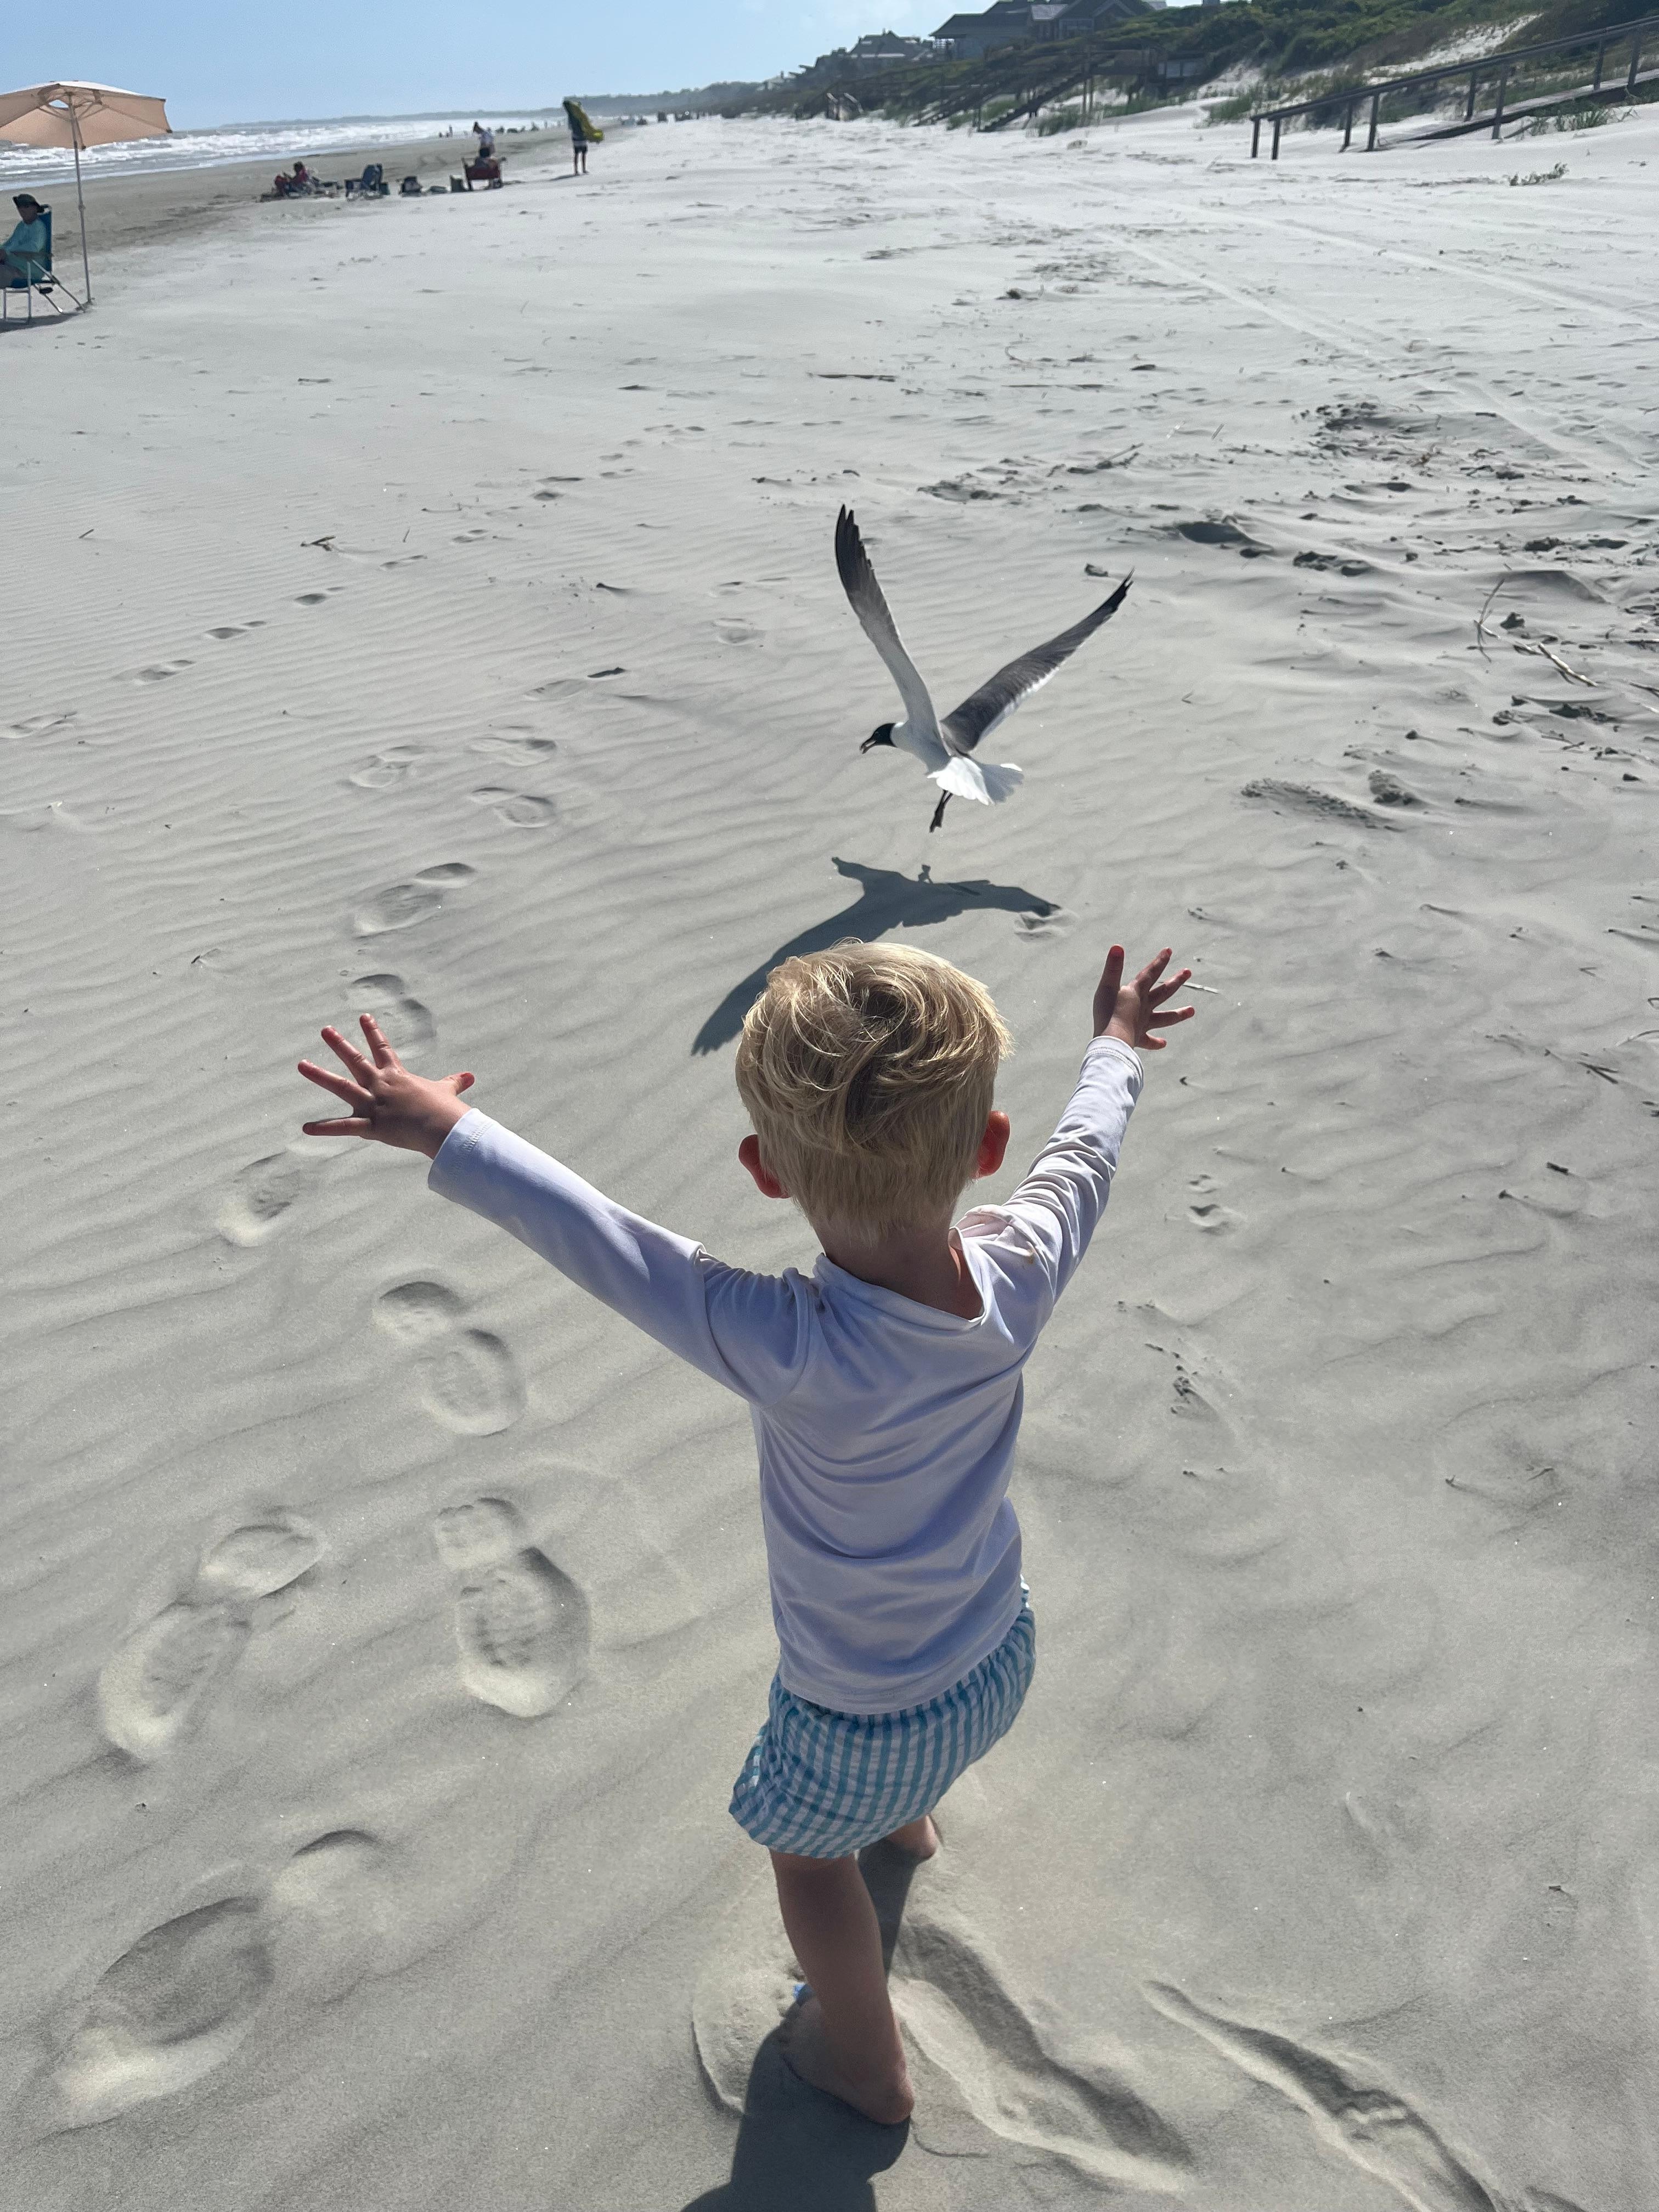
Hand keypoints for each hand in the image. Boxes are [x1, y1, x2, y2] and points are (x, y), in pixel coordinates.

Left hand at [299, 1016, 475, 1156]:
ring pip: (342, 1086)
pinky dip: (324, 1128)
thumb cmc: (446, 1110)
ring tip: (301, 1064)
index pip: (382, 1049)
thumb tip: (470, 1076)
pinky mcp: (371, 1126)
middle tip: (325, 1030)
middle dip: (339, 1044)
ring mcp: (374, 1104)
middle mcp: (381, 1085)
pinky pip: (343, 1127)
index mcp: (398, 1076)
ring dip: (320, 1075)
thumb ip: (453, 1083)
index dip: (373, 1032)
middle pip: (356, 1060)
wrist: (445, 1128)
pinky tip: (305, 1128)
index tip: (364, 1016)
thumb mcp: (447, 1092)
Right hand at [1092, 945, 1194, 1053]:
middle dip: (1176, 981)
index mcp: (1136, 992)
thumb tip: (1117, 946)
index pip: (1150, 973)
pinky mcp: (1137, 1038)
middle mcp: (1144, 1006)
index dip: (1159, 961)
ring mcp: (1143, 1023)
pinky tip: (1163, 1043)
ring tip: (1192, 1010)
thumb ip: (1113, 967)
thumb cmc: (1107, 1013)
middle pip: (1163, 992)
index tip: (1169, 950)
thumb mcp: (1107, 986)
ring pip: (1164, 1018)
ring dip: (1178, 1014)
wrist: (1112, 1040)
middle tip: (1188, 972)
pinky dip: (1155, 1043)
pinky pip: (1149, 1041)